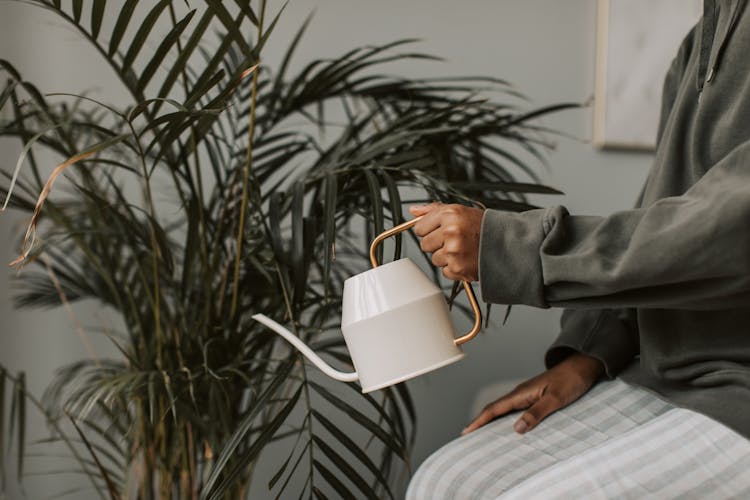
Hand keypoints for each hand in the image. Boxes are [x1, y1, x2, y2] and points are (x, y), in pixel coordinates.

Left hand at [409, 203, 483, 281]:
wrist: (507, 245)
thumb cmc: (484, 227)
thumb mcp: (460, 211)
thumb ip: (434, 210)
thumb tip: (414, 211)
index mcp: (450, 214)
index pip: (420, 227)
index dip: (430, 230)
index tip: (441, 231)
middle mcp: (450, 231)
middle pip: (425, 244)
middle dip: (437, 244)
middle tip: (455, 241)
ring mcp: (453, 251)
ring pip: (434, 259)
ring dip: (446, 257)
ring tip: (463, 250)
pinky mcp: (457, 268)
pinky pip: (444, 271)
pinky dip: (454, 268)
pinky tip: (466, 259)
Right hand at [462, 352, 603, 434]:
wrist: (583, 367)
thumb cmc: (571, 380)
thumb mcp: (555, 398)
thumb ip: (537, 413)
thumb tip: (517, 428)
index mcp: (522, 392)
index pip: (494, 408)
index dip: (479, 420)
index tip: (467, 431)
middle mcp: (521, 393)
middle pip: (494, 409)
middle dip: (480, 422)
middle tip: (468, 437)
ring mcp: (527, 395)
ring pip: (503, 410)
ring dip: (491, 421)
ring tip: (482, 435)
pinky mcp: (534, 397)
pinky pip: (514, 410)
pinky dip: (505, 419)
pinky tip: (508, 428)